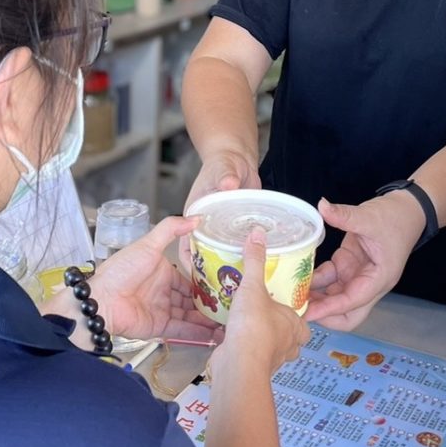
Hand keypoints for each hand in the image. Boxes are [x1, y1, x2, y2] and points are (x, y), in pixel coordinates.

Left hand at [45, 216, 220, 342]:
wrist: (101, 301)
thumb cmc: (122, 271)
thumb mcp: (148, 244)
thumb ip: (171, 229)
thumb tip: (196, 218)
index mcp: (163, 271)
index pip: (189, 277)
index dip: (206, 280)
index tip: (225, 281)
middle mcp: (164, 291)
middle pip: (192, 298)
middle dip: (210, 301)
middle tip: (232, 303)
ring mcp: (162, 310)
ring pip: (190, 315)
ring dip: (207, 318)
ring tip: (228, 320)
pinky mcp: (159, 327)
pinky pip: (182, 330)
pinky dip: (197, 333)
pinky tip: (214, 334)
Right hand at [179, 150, 261, 275]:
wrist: (239, 159)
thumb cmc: (224, 163)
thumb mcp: (223, 168)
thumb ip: (225, 176)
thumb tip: (228, 183)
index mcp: (195, 216)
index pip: (186, 244)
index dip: (190, 262)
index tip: (199, 276)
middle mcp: (207, 226)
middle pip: (206, 254)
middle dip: (212, 271)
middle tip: (224, 288)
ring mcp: (223, 229)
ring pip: (225, 252)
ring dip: (232, 265)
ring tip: (242, 284)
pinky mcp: (239, 228)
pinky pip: (242, 245)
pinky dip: (249, 255)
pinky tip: (259, 267)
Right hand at [211, 230, 309, 377]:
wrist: (238, 363)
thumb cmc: (254, 326)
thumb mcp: (253, 286)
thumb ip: (255, 261)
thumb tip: (258, 233)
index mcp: (296, 325)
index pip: (303, 319)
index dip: (295, 313)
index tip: (283, 303)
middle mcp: (289, 345)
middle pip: (290, 335)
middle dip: (279, 327)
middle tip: (265, 312)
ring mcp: (273, 360)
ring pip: (273, 348)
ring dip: (263, 338)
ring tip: (248, 323)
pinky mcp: (255, 369)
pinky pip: (254, 356)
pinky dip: (247, 348)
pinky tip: (235, 338)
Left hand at [305, 193, 424, 329]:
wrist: (407, 210)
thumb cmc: (396, 218)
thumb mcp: (369, 216)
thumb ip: (345, 215)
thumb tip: (323, 207)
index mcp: (379, 278)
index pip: (352, 301)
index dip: (329, 309)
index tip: (307, 312)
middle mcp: (368, 283)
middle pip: (347, 314)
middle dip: (324, 314)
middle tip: (299, 308)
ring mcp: (356, 275)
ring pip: (334, 298)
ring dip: (315, 297)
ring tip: (291, 292)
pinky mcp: (348, 265)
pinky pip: (329, 279)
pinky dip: (314, 280)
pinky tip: (297, 275)